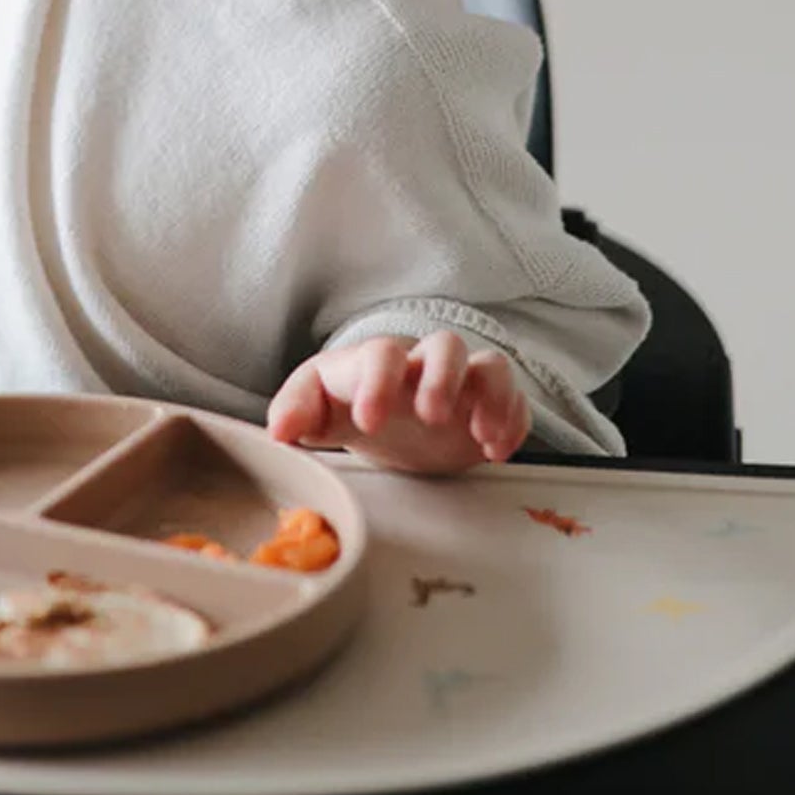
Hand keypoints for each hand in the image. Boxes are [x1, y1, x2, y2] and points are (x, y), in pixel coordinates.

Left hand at [267, 332, 532, 475]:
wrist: (383, 415)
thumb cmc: (347, 402)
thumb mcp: (317, 407)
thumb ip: (296, 410)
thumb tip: (279, 433)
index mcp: (377, 363)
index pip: (380, 355)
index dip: (378, 383)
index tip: (369, 422)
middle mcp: (422, 366)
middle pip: (446, 345)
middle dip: (442, 378)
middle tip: (431, 417)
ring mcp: (460, 385)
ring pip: (490, 365)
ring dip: (491, 397)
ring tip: (482, 436)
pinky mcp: (486, 407)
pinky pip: (516, 400)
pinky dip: (514, 421)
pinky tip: (498, 449)